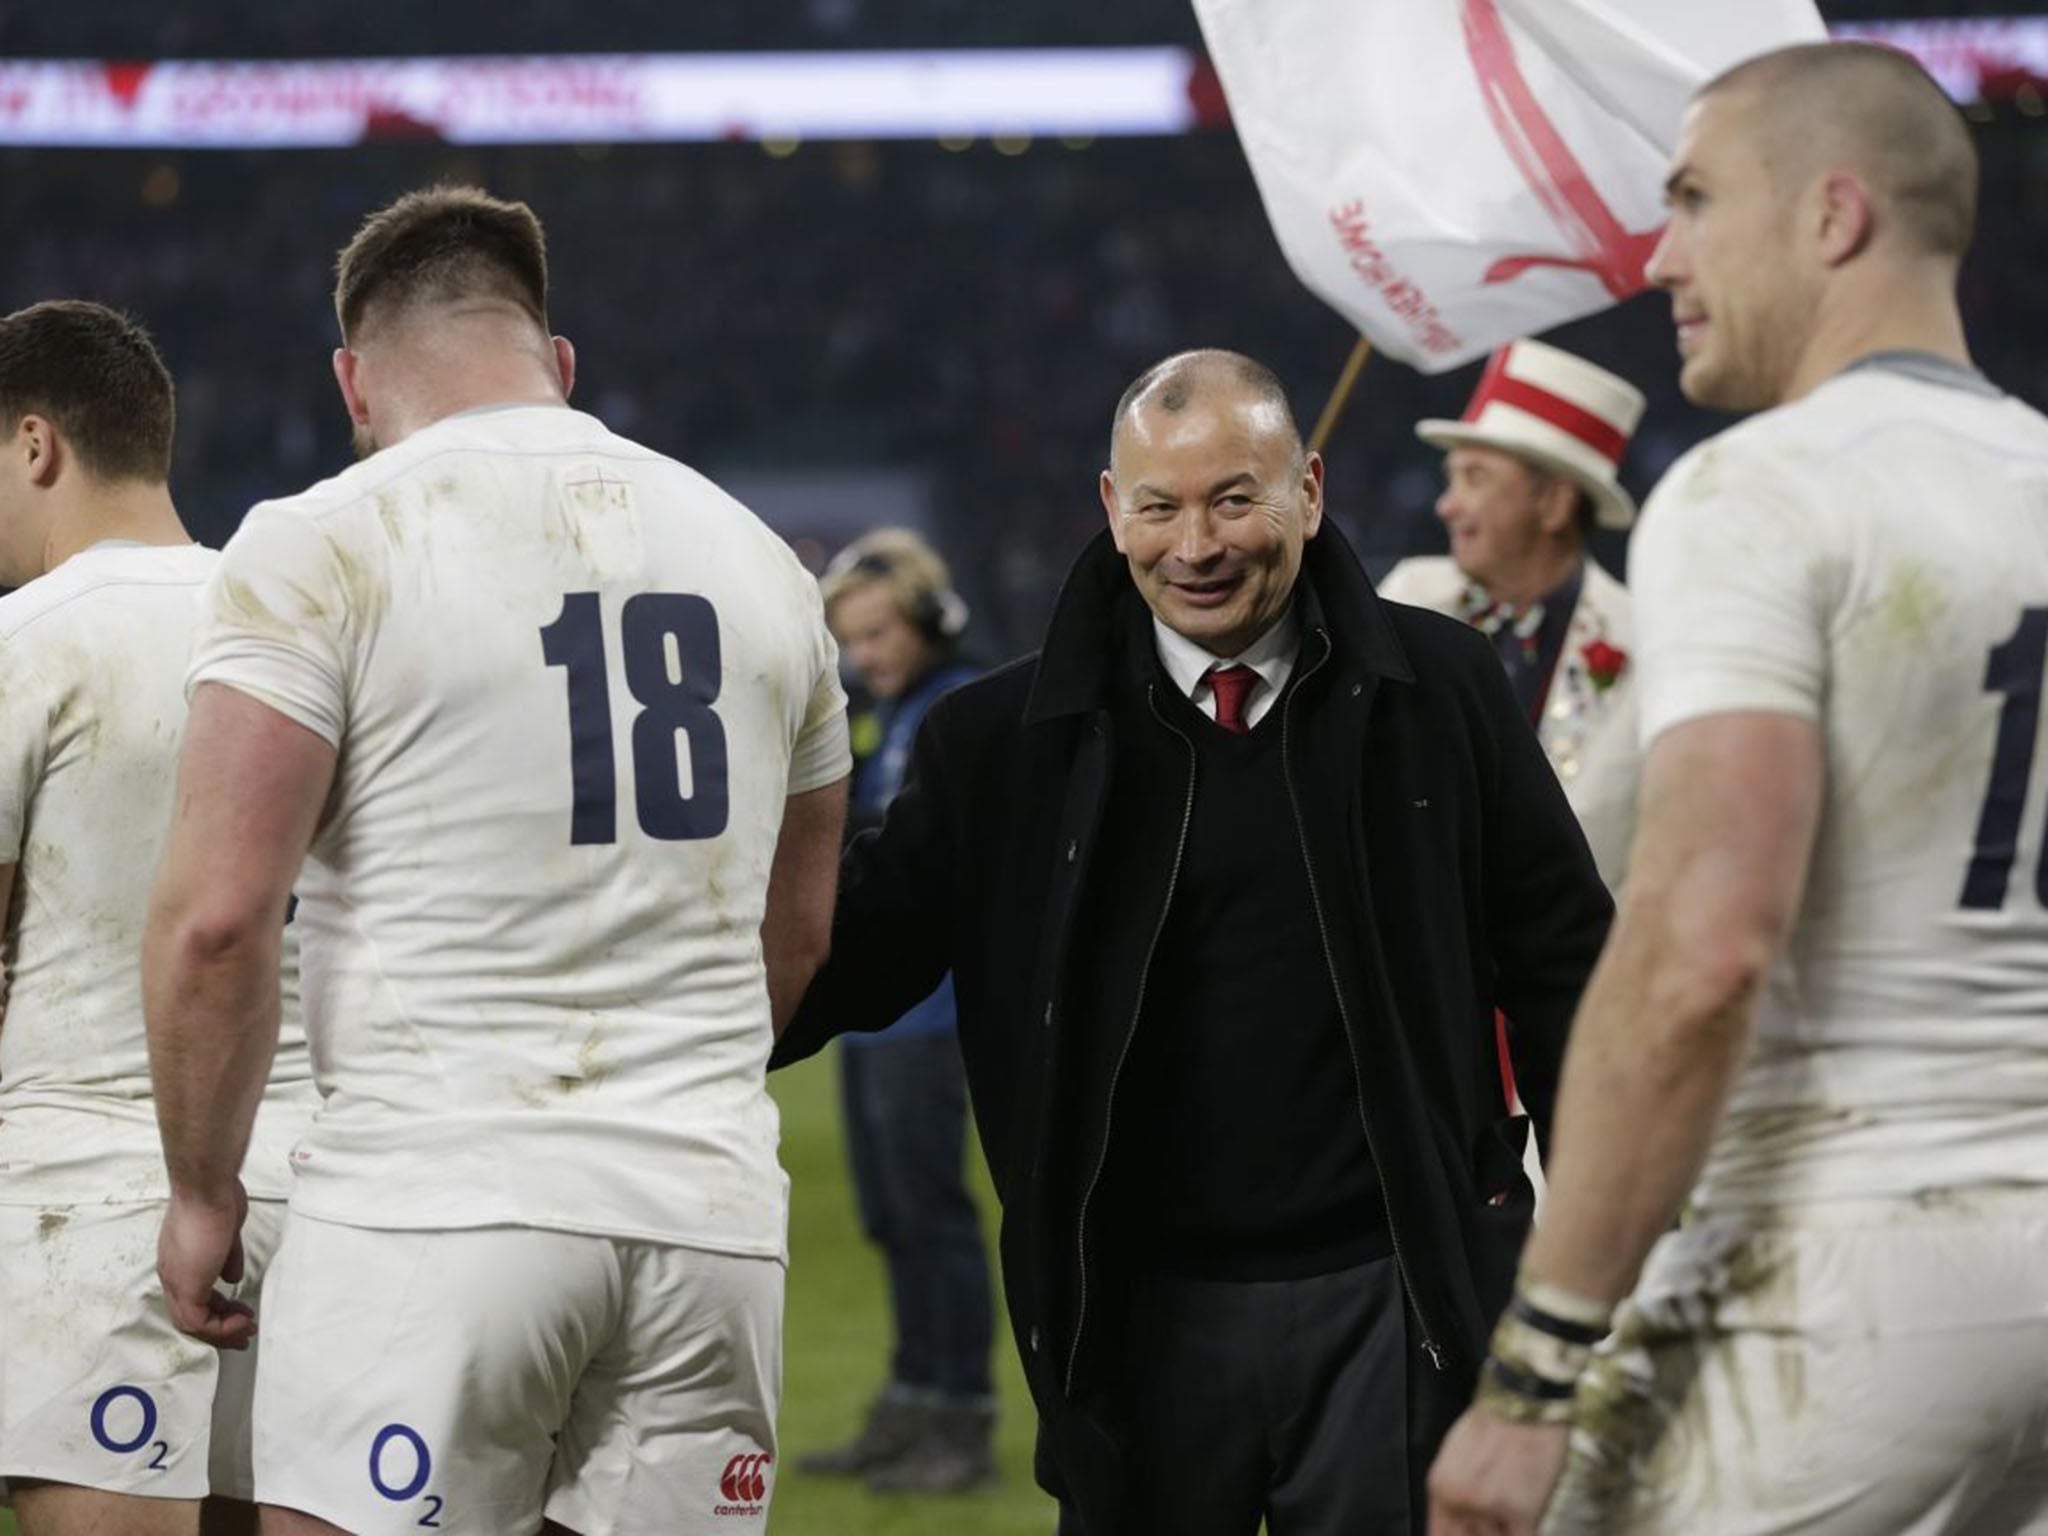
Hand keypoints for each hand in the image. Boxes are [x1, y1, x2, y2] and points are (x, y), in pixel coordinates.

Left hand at [157, 1182, 256, 1349]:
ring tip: (246, 1330)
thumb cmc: (217, 1201)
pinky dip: (221, 1327)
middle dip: (220, 1328)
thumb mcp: (226, 1234)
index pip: (193, 1297)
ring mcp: (177, 1281)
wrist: (206, 1190)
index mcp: (180, 1262)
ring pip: (192, 1323)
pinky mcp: (186, 1286)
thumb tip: (231, 1277)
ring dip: (222, 1331)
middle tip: (243, 1333)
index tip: (239, 1312)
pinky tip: (242, 1319)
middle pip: (191, 1316)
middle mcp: (173, 1275)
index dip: (217, 1310)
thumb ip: (227, 1258)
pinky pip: (198, 1321)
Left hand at [1427, 1405, 1569, 1535]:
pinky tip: (1524, 1517)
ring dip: (1503, 1530)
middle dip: (1482, 1532)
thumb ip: (1453, 1494)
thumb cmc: (1494, 1423)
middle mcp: (1460, 1501)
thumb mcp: (1456, 1456)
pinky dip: (1521, 1533)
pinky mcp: (1524, 1512)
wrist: (1526, 1401)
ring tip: (1510, 1500)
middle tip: (1492, 1516)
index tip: (1465, 1534)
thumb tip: (1456, 1526)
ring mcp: (1491, 1508)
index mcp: (1441, 1488)